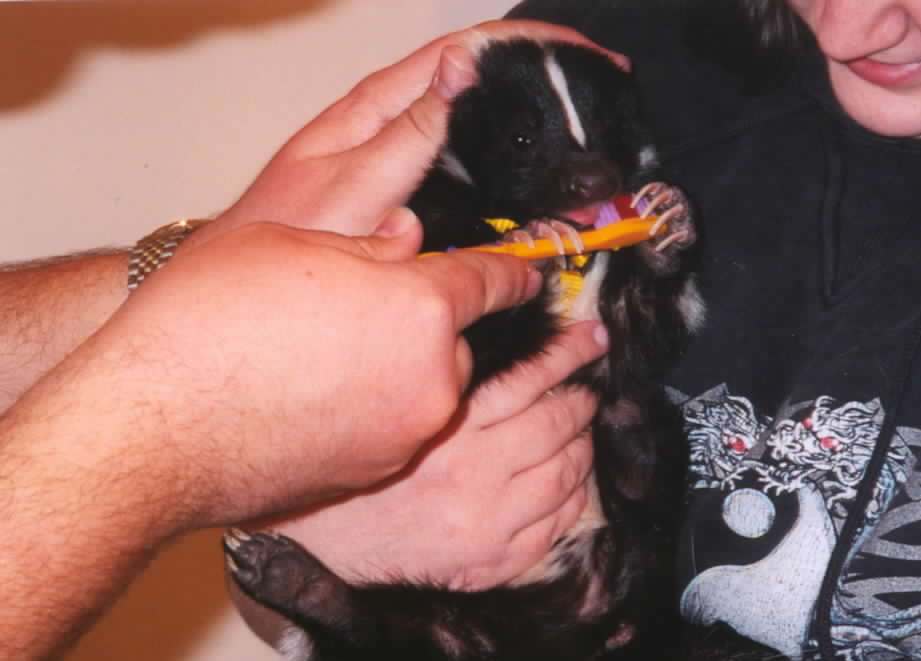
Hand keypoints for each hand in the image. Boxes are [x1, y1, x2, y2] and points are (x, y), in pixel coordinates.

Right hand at [73, 222, 541, 530]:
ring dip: (409, 374)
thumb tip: (409, 241)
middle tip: (380, 318)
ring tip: (339, 364)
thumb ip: (368, 243)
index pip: (492, 280)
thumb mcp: (288, 246)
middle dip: (435, 328)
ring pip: (432, 390)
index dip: (514, 270)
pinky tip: (326, 403)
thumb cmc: (209, 325)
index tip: (534, 272)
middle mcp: (432, 376)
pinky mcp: (378, 470)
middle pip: (459, 344)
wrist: (156, 428)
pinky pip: (402, 431)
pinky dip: (382, 414)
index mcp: (421, 307)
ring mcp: (409, 433)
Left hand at [191, 21, 627, 243]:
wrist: (253, 294)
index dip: (535, 47)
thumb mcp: (353, 187)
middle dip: (548, 83)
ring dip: (536, 128)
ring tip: (593, 142)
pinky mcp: (413, 197)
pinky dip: (515, 172)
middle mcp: (397, 123)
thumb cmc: (290, 239)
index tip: (593, 61)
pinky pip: (475, 172)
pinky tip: (545, 189)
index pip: (469, 50)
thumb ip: (407, 134)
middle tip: (608, 101)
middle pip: (486, 80)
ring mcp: (406, 159)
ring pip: (483, 126)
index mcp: (381, 106)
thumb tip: (461, 67)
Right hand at [268, 320, 606, 589]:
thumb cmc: (335, 470)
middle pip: (558, 425)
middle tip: (589, 387)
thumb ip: (430, 367)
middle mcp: (476, 472)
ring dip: (583, 448)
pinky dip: (572, 500)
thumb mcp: (378, 403)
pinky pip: (554, 527)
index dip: (569, 351)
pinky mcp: (491, 561)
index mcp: (448, 425)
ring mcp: (489, 522)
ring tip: (583, 431)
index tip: (591, 336)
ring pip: (566, 475)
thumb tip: (472, 328)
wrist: (305, 550)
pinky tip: (570, 484)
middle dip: (583, 400)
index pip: (531, 376)